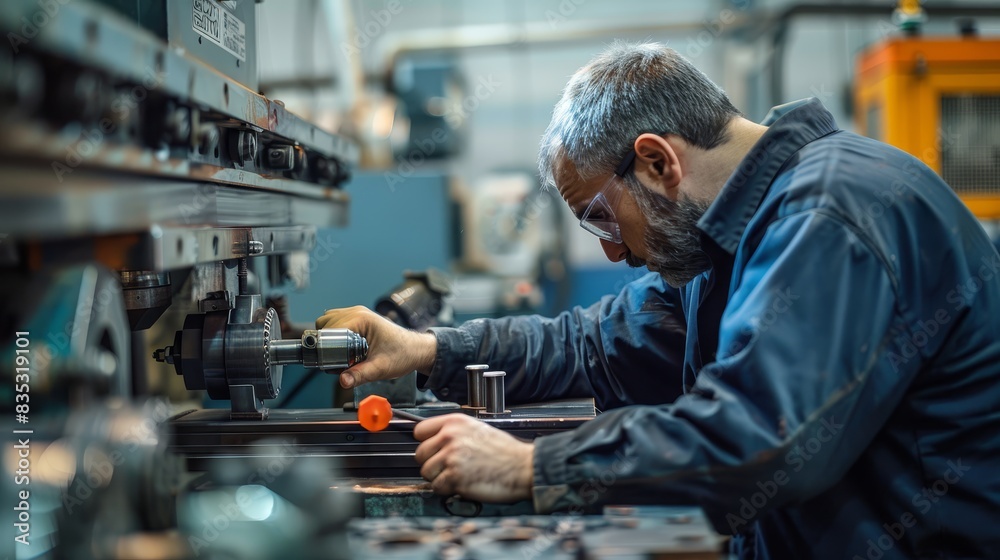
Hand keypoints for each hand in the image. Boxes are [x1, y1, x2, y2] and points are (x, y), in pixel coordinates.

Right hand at [315, 306, 436, 388]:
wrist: (416, 350)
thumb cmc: (403, 354)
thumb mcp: (380, 368)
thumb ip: (360, 375)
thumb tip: (343, 381)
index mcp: (362, 319)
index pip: (330, 328)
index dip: (326, 345)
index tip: (328, 360)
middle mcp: (358, 312)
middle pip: (325, 323)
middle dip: (326, 342)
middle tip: (336, 360)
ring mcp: (358, 314)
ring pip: (328, 321)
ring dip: (328, 337)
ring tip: (340, 354)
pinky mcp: (359, 319)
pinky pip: (337, 323)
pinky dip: (335, 334)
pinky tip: (343, 348)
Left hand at [414, 414, 532, 502]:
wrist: (523, 467)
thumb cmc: (506, 451)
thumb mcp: (478, 429)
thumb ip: (455, 432)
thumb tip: (436, 441)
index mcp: (455, 422)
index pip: (420, 430)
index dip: (425, 442)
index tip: (431, 450)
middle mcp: (450, 436)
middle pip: (420, 454)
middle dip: (432, 463)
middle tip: (447, 468)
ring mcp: (451, 456)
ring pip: (425, 472)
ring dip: (438, 478)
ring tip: (456, 476)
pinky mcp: (454, 476)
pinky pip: (436, 487)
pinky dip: (446, 490)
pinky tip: (461, 484)